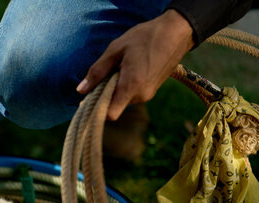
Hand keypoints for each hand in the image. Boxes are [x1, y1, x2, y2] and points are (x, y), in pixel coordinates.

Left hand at [76, 9, 193, 120]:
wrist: (177, 32)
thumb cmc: (145, 37)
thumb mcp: (116, 49)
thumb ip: (98, 71)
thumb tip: (81, 90)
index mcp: (131, 86)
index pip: (110, 114)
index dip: (98, 109)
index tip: (89, 99)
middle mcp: (141, 95)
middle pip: (115, 106)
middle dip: (105, 94)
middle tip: (103, 75)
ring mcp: (149, 94)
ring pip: (123, 100)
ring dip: (116, 89)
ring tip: (119, 68)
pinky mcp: (152, 91)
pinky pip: (132, 94)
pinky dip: (126, 86)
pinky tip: (128, 69)